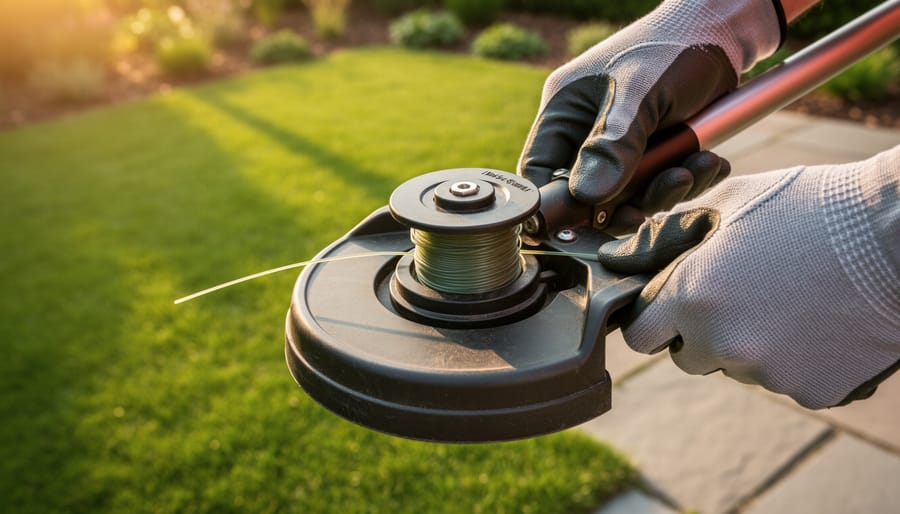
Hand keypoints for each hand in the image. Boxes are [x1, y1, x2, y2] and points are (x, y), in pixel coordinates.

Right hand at [518, 0, 780, 231]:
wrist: (726, 33)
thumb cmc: (672, 49)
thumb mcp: (639, 95)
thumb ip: (613, 145)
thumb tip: (587, 198)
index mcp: (565, 114)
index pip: (540, 174)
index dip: (557, 205)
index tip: (588, 222)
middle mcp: (588, 134)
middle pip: (588, 196)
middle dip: (625, 204)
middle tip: (652, 201)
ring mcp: (624, 147)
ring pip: (630, 197)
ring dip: (665, 192)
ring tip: (696, 165)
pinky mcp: (658, 153)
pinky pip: (663, 186)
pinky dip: (688, 182)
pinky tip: (709, 162)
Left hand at [597, 147, 899, 408]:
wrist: (898, 234)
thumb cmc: (811, 206)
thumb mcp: (731, 200)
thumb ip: (672, 231)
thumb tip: (630, 250)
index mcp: (691, 299)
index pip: (640, 335)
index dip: (653, 318)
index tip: (671, 305)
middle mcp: (723, 344)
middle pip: (687, 357)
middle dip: (699, 334)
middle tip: (736, 298)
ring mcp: (769, 374)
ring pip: (738, 368)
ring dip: (750, 345)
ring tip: (788, 301)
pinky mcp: (812, 391)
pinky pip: (786, 382)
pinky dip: (796, 361)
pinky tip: (819, 321)